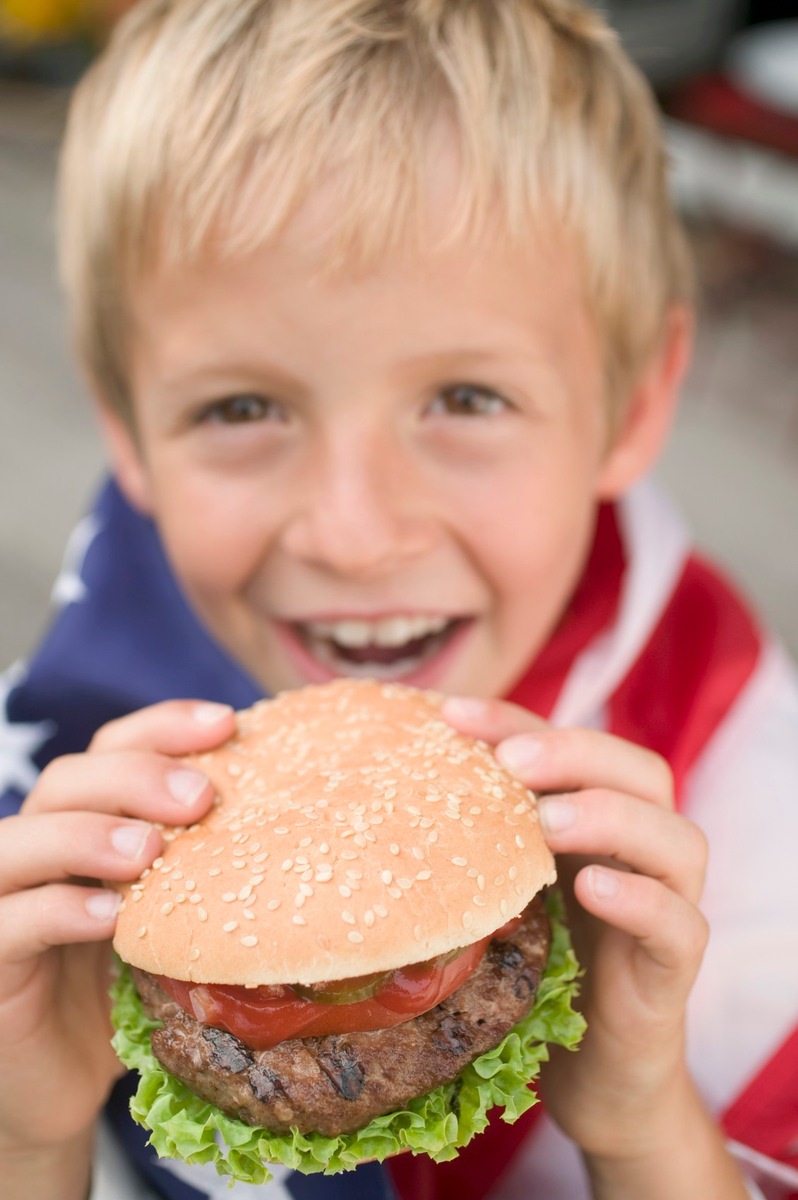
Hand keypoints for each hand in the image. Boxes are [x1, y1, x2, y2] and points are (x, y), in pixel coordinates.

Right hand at [0, 700, 235, 1155]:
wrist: (66, 1088)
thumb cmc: (131, 992)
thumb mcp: (175, 921)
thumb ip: (206, 872)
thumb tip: (304, 825)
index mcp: (87, 823)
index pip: (113, 747)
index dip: (163, 726)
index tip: (226, 722)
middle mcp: (38, 849)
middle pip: (68, 779)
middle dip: (136, 776)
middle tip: (200, 799)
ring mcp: (0, 902)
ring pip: (19, 838)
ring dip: (87, 834)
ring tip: (148, 852)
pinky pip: (10, 920)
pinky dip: (59, 910)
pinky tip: (109, 918)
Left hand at [442, 697, 708, 1162]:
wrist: (591, 1074)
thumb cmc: (536, 968)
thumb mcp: (500, 891)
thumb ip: (475, 841)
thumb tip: (375, 791)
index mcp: (596, 818)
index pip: (570, 746)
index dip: (516, 720)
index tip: (451, 713)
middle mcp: (641, 851)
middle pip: (642, 772)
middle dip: (576, 753)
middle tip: (514, 760)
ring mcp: (668, 906)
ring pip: (677, 840)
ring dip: (612, 818)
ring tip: (550, 822)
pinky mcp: (673, 971)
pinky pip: (680, 925)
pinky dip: (641, 901)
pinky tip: (592, 890)